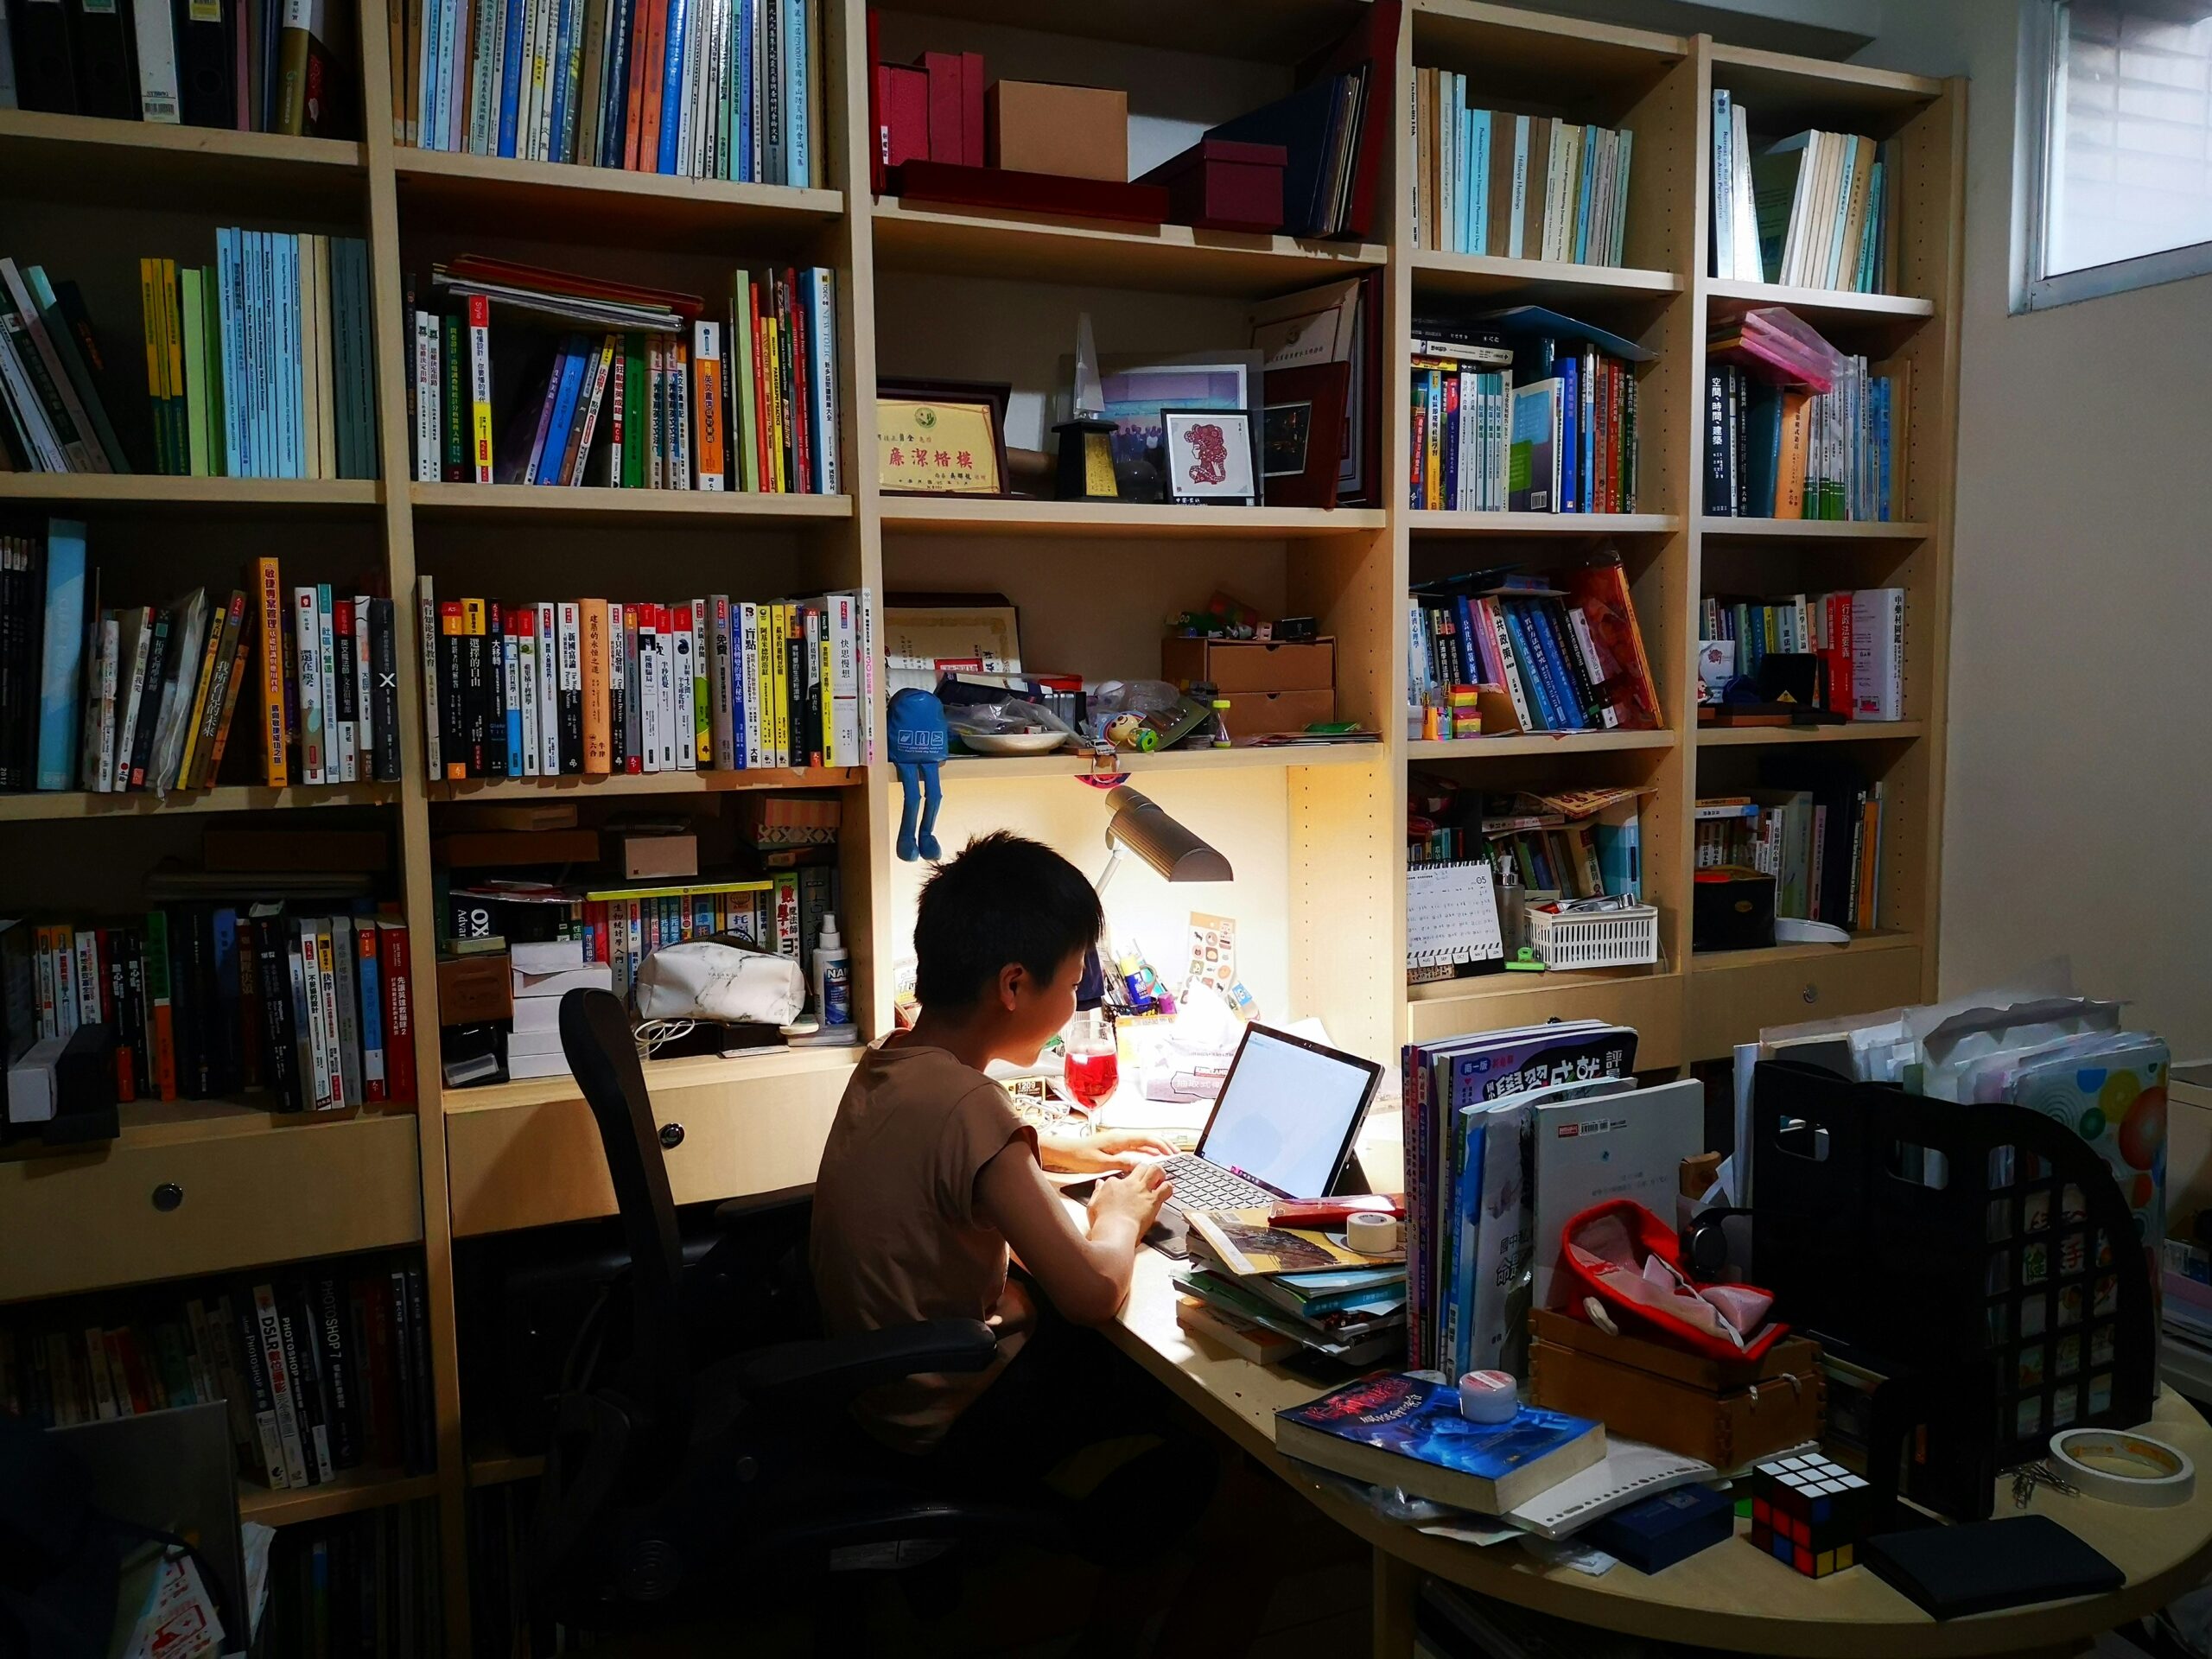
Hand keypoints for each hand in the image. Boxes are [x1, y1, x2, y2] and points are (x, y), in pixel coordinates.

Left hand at [1038, 1127, 1177, 1175]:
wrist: (1065, 1153)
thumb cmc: (1079, 1156)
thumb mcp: (1101, 1163)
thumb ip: (1121, 1163)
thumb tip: (1139, 1165)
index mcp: (1119, 1138)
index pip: (1146, 1138)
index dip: (1162, 1145)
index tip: (1172, 1153)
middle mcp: (1120, 1137)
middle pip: (1147, 1138)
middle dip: (1163, 1145)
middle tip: (1176, 1154)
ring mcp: (1118, 1141)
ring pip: (1143, 1142)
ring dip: (1156, 1148)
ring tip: (1168, 1156)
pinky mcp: (1115, 1146)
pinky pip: (1135, 1146)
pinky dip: (1146, 1151)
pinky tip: (1150, 1158)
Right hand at [1088, 1162, 1173, 1236]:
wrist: (1115, 1231)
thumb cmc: (1103, 1223)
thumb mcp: (1092, 1205)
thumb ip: (1097, 1192)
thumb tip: (1099, 1185)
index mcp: (1113, 1184)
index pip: (1120, 1176)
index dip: (1124, 1181)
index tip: (1126, 1187)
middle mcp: (1129, 1184)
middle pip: (1141, 1166)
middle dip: (1145, 1169)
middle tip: (1147, 1176)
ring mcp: (1142, 1190)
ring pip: (1155, 1170)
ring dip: (1159, 1173)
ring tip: (1160, 1178)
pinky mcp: (1153, 1200)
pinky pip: (1166, 1187)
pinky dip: (1168, 1187)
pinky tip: (1166, 1191)